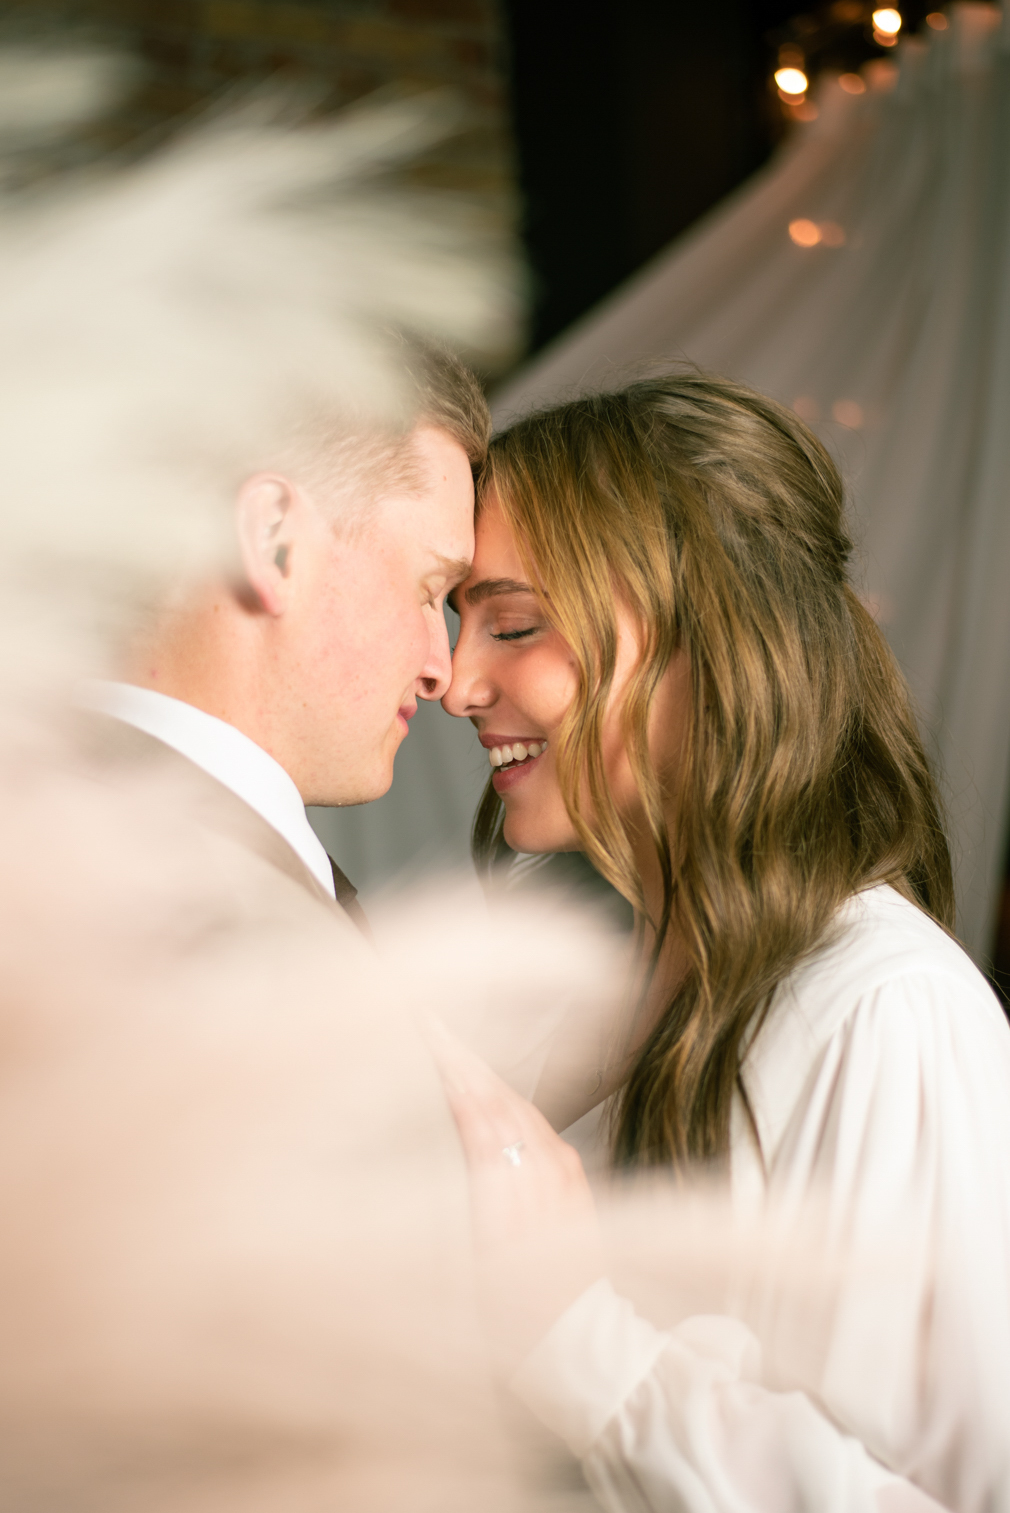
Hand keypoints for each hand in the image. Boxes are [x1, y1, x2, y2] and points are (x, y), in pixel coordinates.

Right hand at [424, 1014, 605, 1367]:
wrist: (575, 1344)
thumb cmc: (510, 1319)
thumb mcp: (467, 1256)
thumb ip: (464, 1178)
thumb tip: (452, 1114)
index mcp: (507, 1184)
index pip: (471, 1101)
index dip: (445, 1059)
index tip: (420, 1026)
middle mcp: (540, 1166)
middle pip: (493, 1091)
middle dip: (459, 1051)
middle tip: (424, 1018)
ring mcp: (560, 1168)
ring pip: (513, 1100)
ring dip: (479, 1068)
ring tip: (446, 1043)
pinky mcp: (572, 1176)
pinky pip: (533, 1119)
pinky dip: (503, 1095)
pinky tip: (486, 1089)